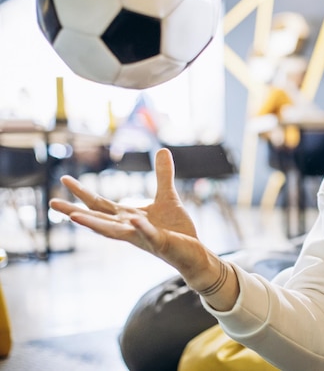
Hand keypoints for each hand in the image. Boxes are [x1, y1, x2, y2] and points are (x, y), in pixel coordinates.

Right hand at [50, 148, 208, 275]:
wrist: (193, 252)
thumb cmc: (177, 228)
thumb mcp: (168, 197)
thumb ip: (163, 175)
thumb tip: (162, 150)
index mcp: (128, 217)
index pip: (100, 204)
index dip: (83, 192)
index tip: (64, 179)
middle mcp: (129, 228)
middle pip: (98, 218)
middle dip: (75, 211)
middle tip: (51, 203)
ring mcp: (142, 237)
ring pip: (114, 231)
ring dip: (95, 224)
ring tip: (74, 216)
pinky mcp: (160, 242)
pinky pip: (148, 234)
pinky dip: (141, 228)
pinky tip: (134, 219)